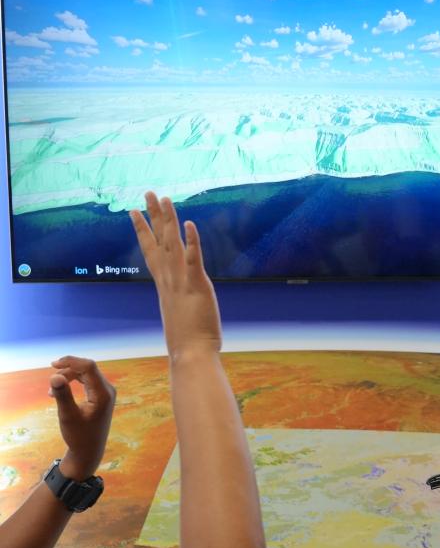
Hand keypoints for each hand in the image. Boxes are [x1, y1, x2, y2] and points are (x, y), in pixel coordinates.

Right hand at [49, 356, 114, 479]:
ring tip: (51, 393)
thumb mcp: (67, 416)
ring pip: (86, 374)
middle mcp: (108, 390)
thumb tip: (54, 375)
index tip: (53, 364)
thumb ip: (62, 395)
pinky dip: (73, 382)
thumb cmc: (78, 436)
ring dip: (68, 377)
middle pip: (87, 369)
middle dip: (67, 370)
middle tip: (50, 381)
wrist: (89, 451)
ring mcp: (106, 393)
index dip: (71, 361)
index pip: (89, 367)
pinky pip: (87, 381)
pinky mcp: (101, 396)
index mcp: (103, 393)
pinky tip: (58, 392)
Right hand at [130, 192, 221, 360]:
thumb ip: (178, 301)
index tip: (134, 212)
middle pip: (158, 241)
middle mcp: (169, 279)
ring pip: (172, 244)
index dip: (144, 230)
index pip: (152, 251)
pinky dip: (192, 242)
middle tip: (148, 193)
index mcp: (165, 284)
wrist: (190, 355)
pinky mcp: (197, 286)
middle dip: (153, 215)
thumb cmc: (188, 340)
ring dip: (168, 220)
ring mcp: (181, 282)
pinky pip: (194, 260)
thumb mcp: (180, 313)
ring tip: (164, 198)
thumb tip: (178, 301)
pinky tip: (189, 224)